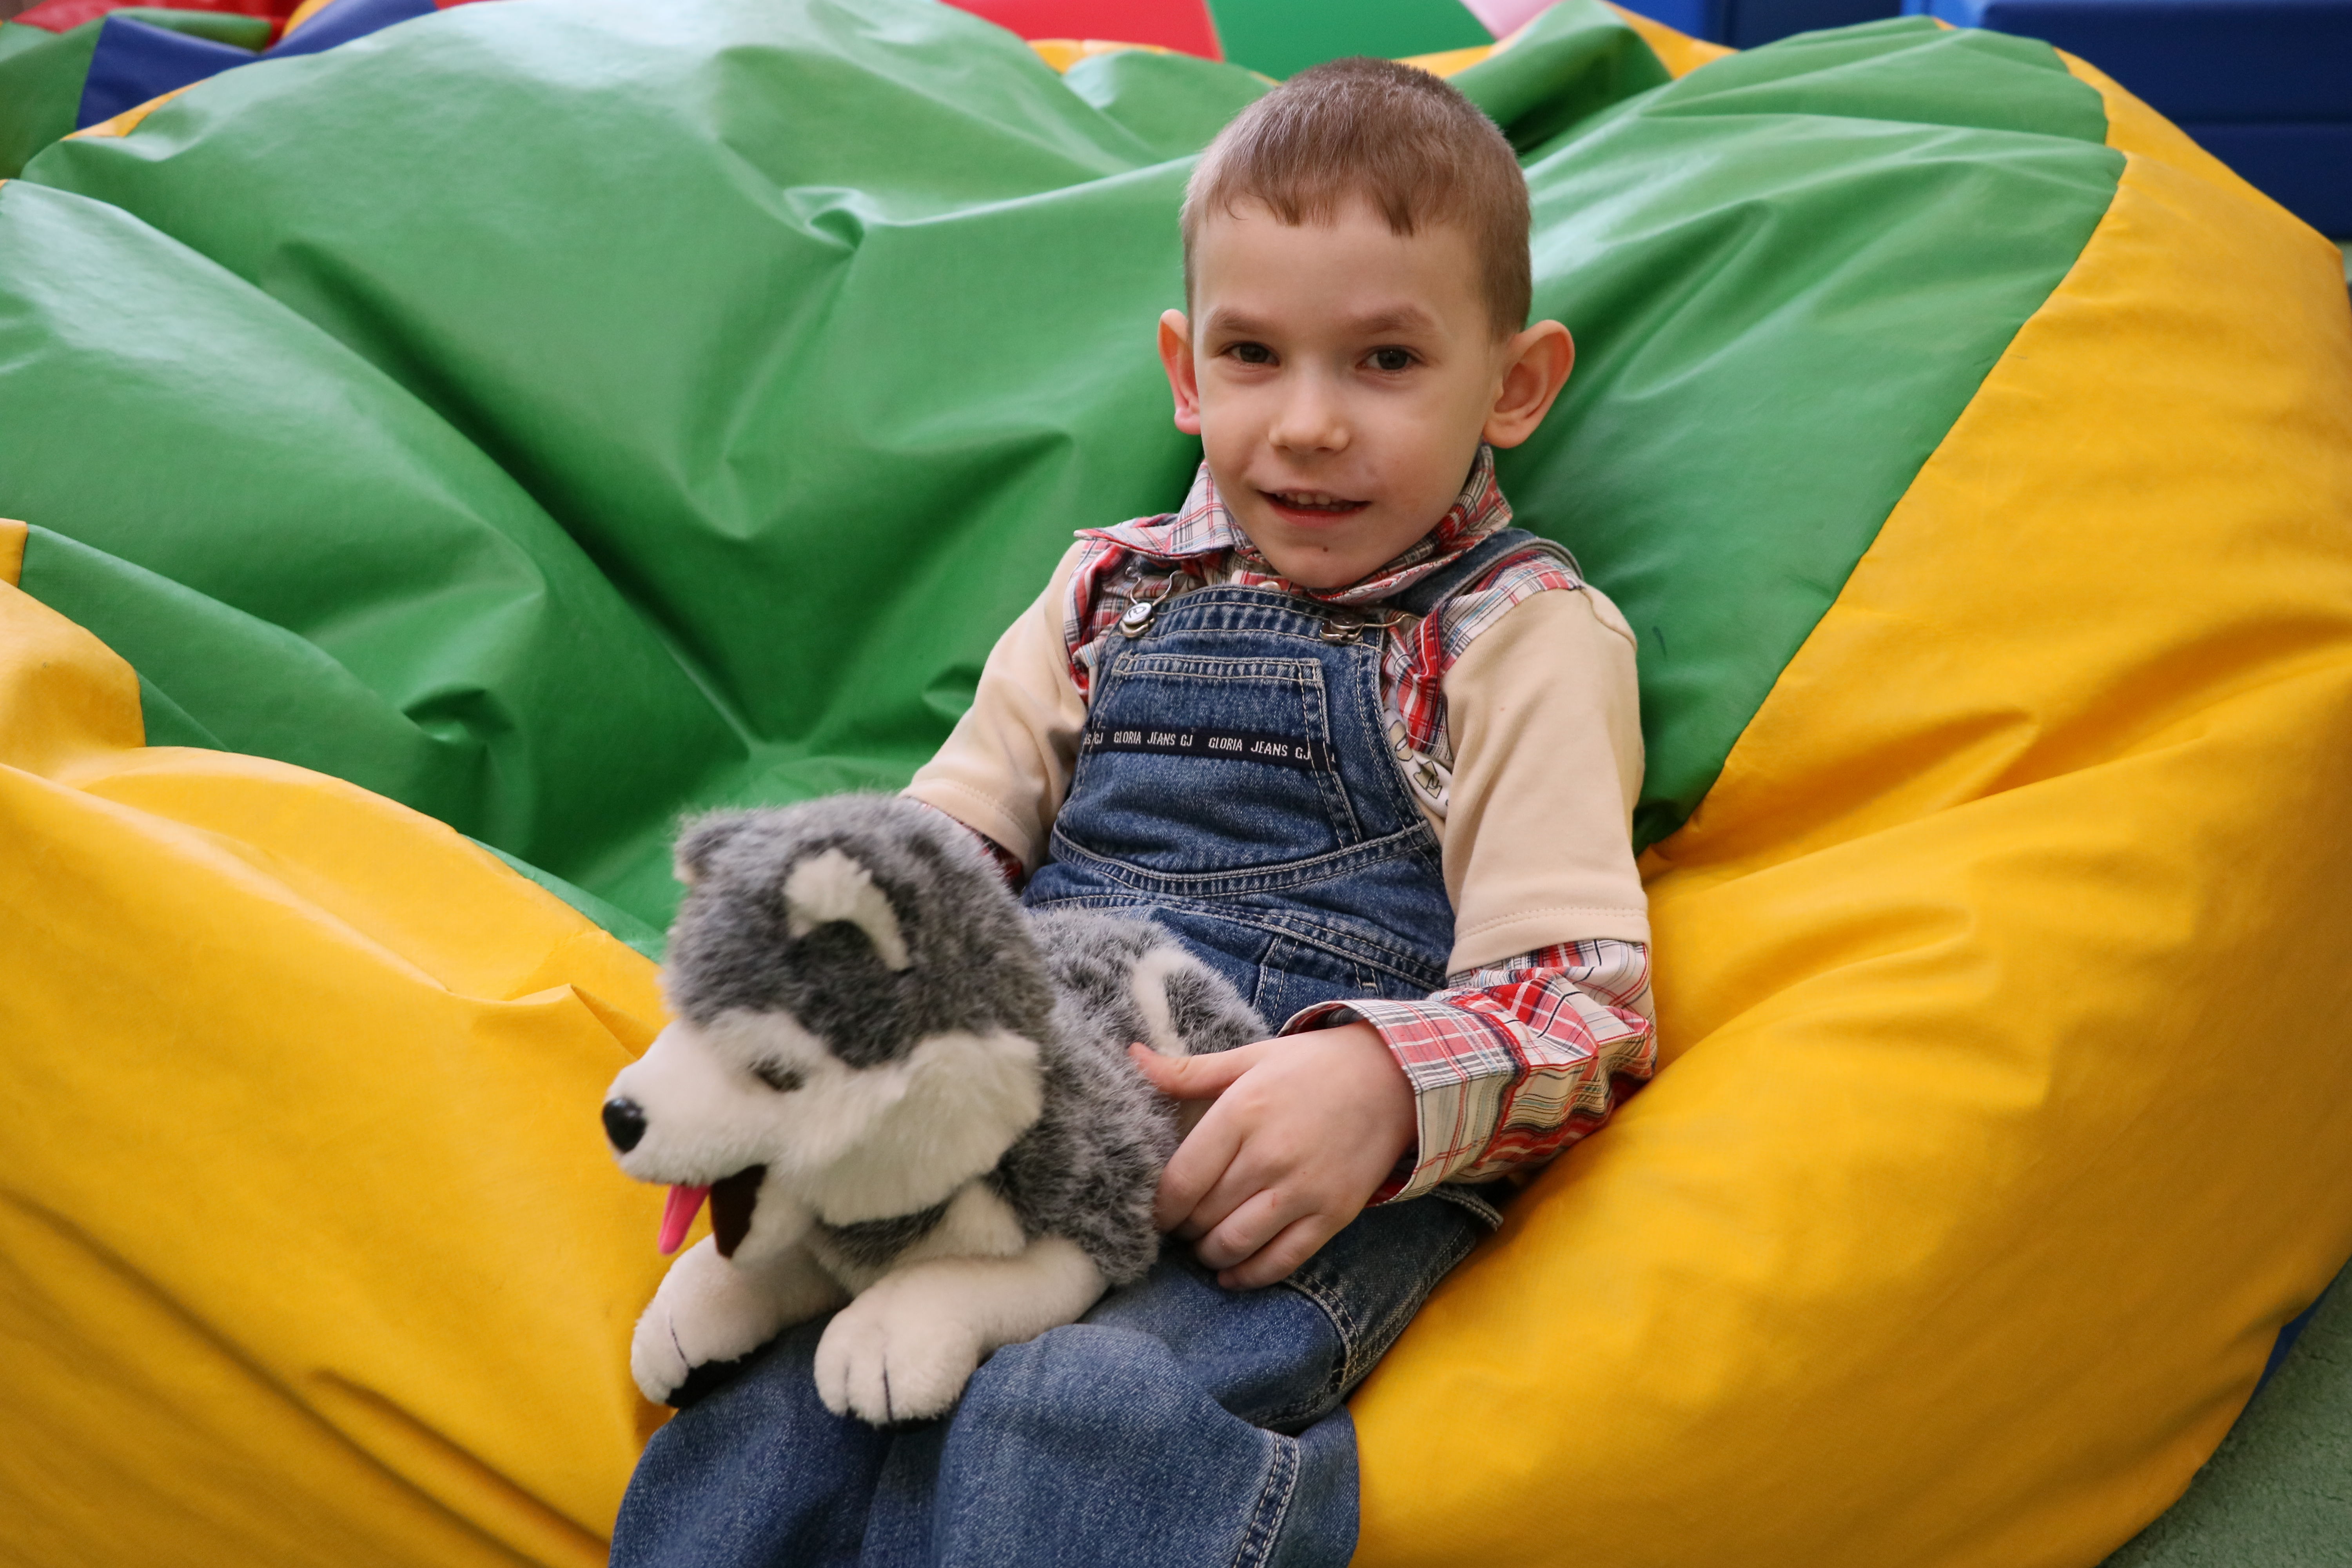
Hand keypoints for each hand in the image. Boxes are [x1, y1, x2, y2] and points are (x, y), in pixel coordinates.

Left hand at [1129, 1023, 1414, 1288]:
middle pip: (1203, 1215)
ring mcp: (1304, 1190)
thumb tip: (1131, 1059)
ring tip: (1202, 1244)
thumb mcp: (1249, 1058)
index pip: (1181, 1180)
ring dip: (1209, 1253)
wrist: (1393, 1077)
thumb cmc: (1311, 1066)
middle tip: (1177, 1225)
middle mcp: (1270, 1156)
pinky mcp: (1333, 1214)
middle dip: (1181, 1228)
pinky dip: (1249, 1275)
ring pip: (1235, 1243)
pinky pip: (1282, 1260)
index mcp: (1241, 1113)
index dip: (1158, 1207)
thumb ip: (1188, 1072)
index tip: (1153, 1209)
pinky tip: (1231, 1272)